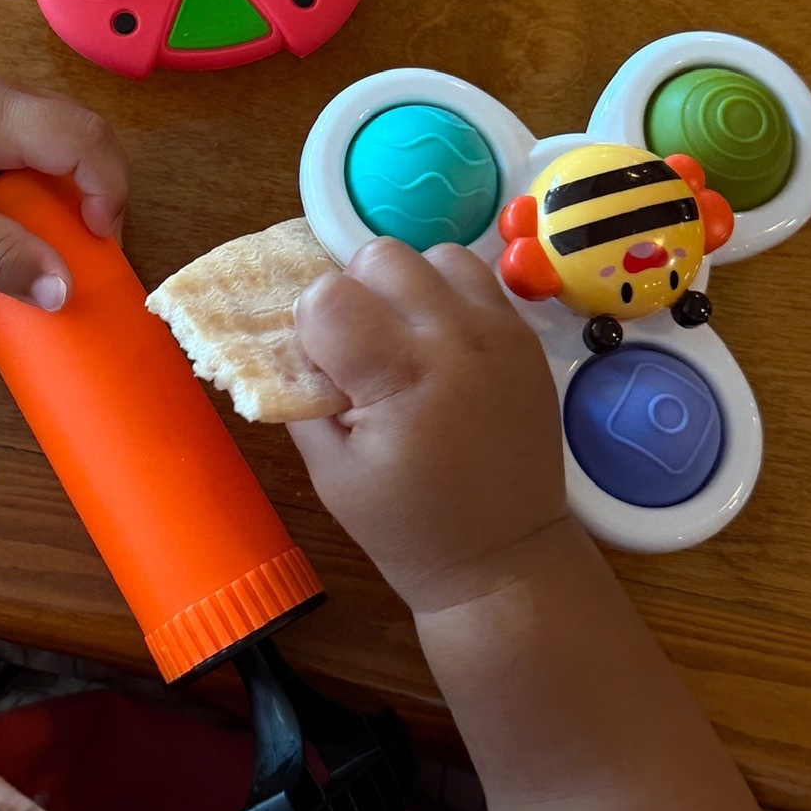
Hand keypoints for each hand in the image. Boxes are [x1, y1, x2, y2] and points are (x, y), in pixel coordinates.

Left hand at [0, 69, 127, 307]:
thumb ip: (4, 259)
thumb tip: (64, 290)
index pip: (82, 136)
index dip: (106, 188)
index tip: (96, 239)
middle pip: (72, 124)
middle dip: (90, 180)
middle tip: (83, 236)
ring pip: (44, 127)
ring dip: (58, 175)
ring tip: (46, 226)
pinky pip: (14, 130)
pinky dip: (27, 168)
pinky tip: (4, 206)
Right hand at [287, 238, 568, 612]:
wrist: (504, 556)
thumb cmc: (407, 525)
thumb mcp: (330, 472)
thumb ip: (301, 397)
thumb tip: (286, 345)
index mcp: (401, 376)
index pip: (327, 296)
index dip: (310, 325)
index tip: (322, 366)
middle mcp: (455, 338)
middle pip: (378, 256)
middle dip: (353, 293)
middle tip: (359, 348)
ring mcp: (499, 331)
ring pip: (431, 255)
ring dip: (404, 286)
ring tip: (403, 339)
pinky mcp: (524, 336)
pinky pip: (475, 277)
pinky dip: (446, 296)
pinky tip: (439, 346)